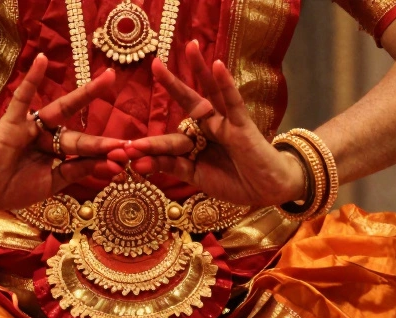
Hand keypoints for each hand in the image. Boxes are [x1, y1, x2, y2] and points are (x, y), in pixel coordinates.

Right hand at [0, 54, 122, 211]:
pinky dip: (32, 79)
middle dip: (102, 128)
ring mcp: (30, 126)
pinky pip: (23, 97)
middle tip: (124, 104)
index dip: (103, 152)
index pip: (85, 148)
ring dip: (85, 94)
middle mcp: (47, 135)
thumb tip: (107, 162)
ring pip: (61, 109)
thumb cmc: (14, 188)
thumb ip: (75, 171)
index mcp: (56, 150)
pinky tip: (40, 60)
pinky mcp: (11, 122)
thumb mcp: (52, 182)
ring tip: (107, 79)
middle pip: (79, 125)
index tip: (126, 154)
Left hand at [120, 40, 307, 207]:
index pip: (169, 138)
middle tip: (155, 63)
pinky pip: (232, 101)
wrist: (267, 191)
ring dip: (200, 70)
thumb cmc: (235, 183)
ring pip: (210, 93)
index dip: (150, 145)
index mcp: (196, 141)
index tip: (128, 150)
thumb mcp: (196, 177)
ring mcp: (226, 123)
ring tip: (190, 47)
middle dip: (171, 83)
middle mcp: (210, 127)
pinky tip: (217, 65)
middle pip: (188, 100)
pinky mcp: (242, 125)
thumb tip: (138, 163)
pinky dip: (225, 84)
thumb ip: (171, 167)